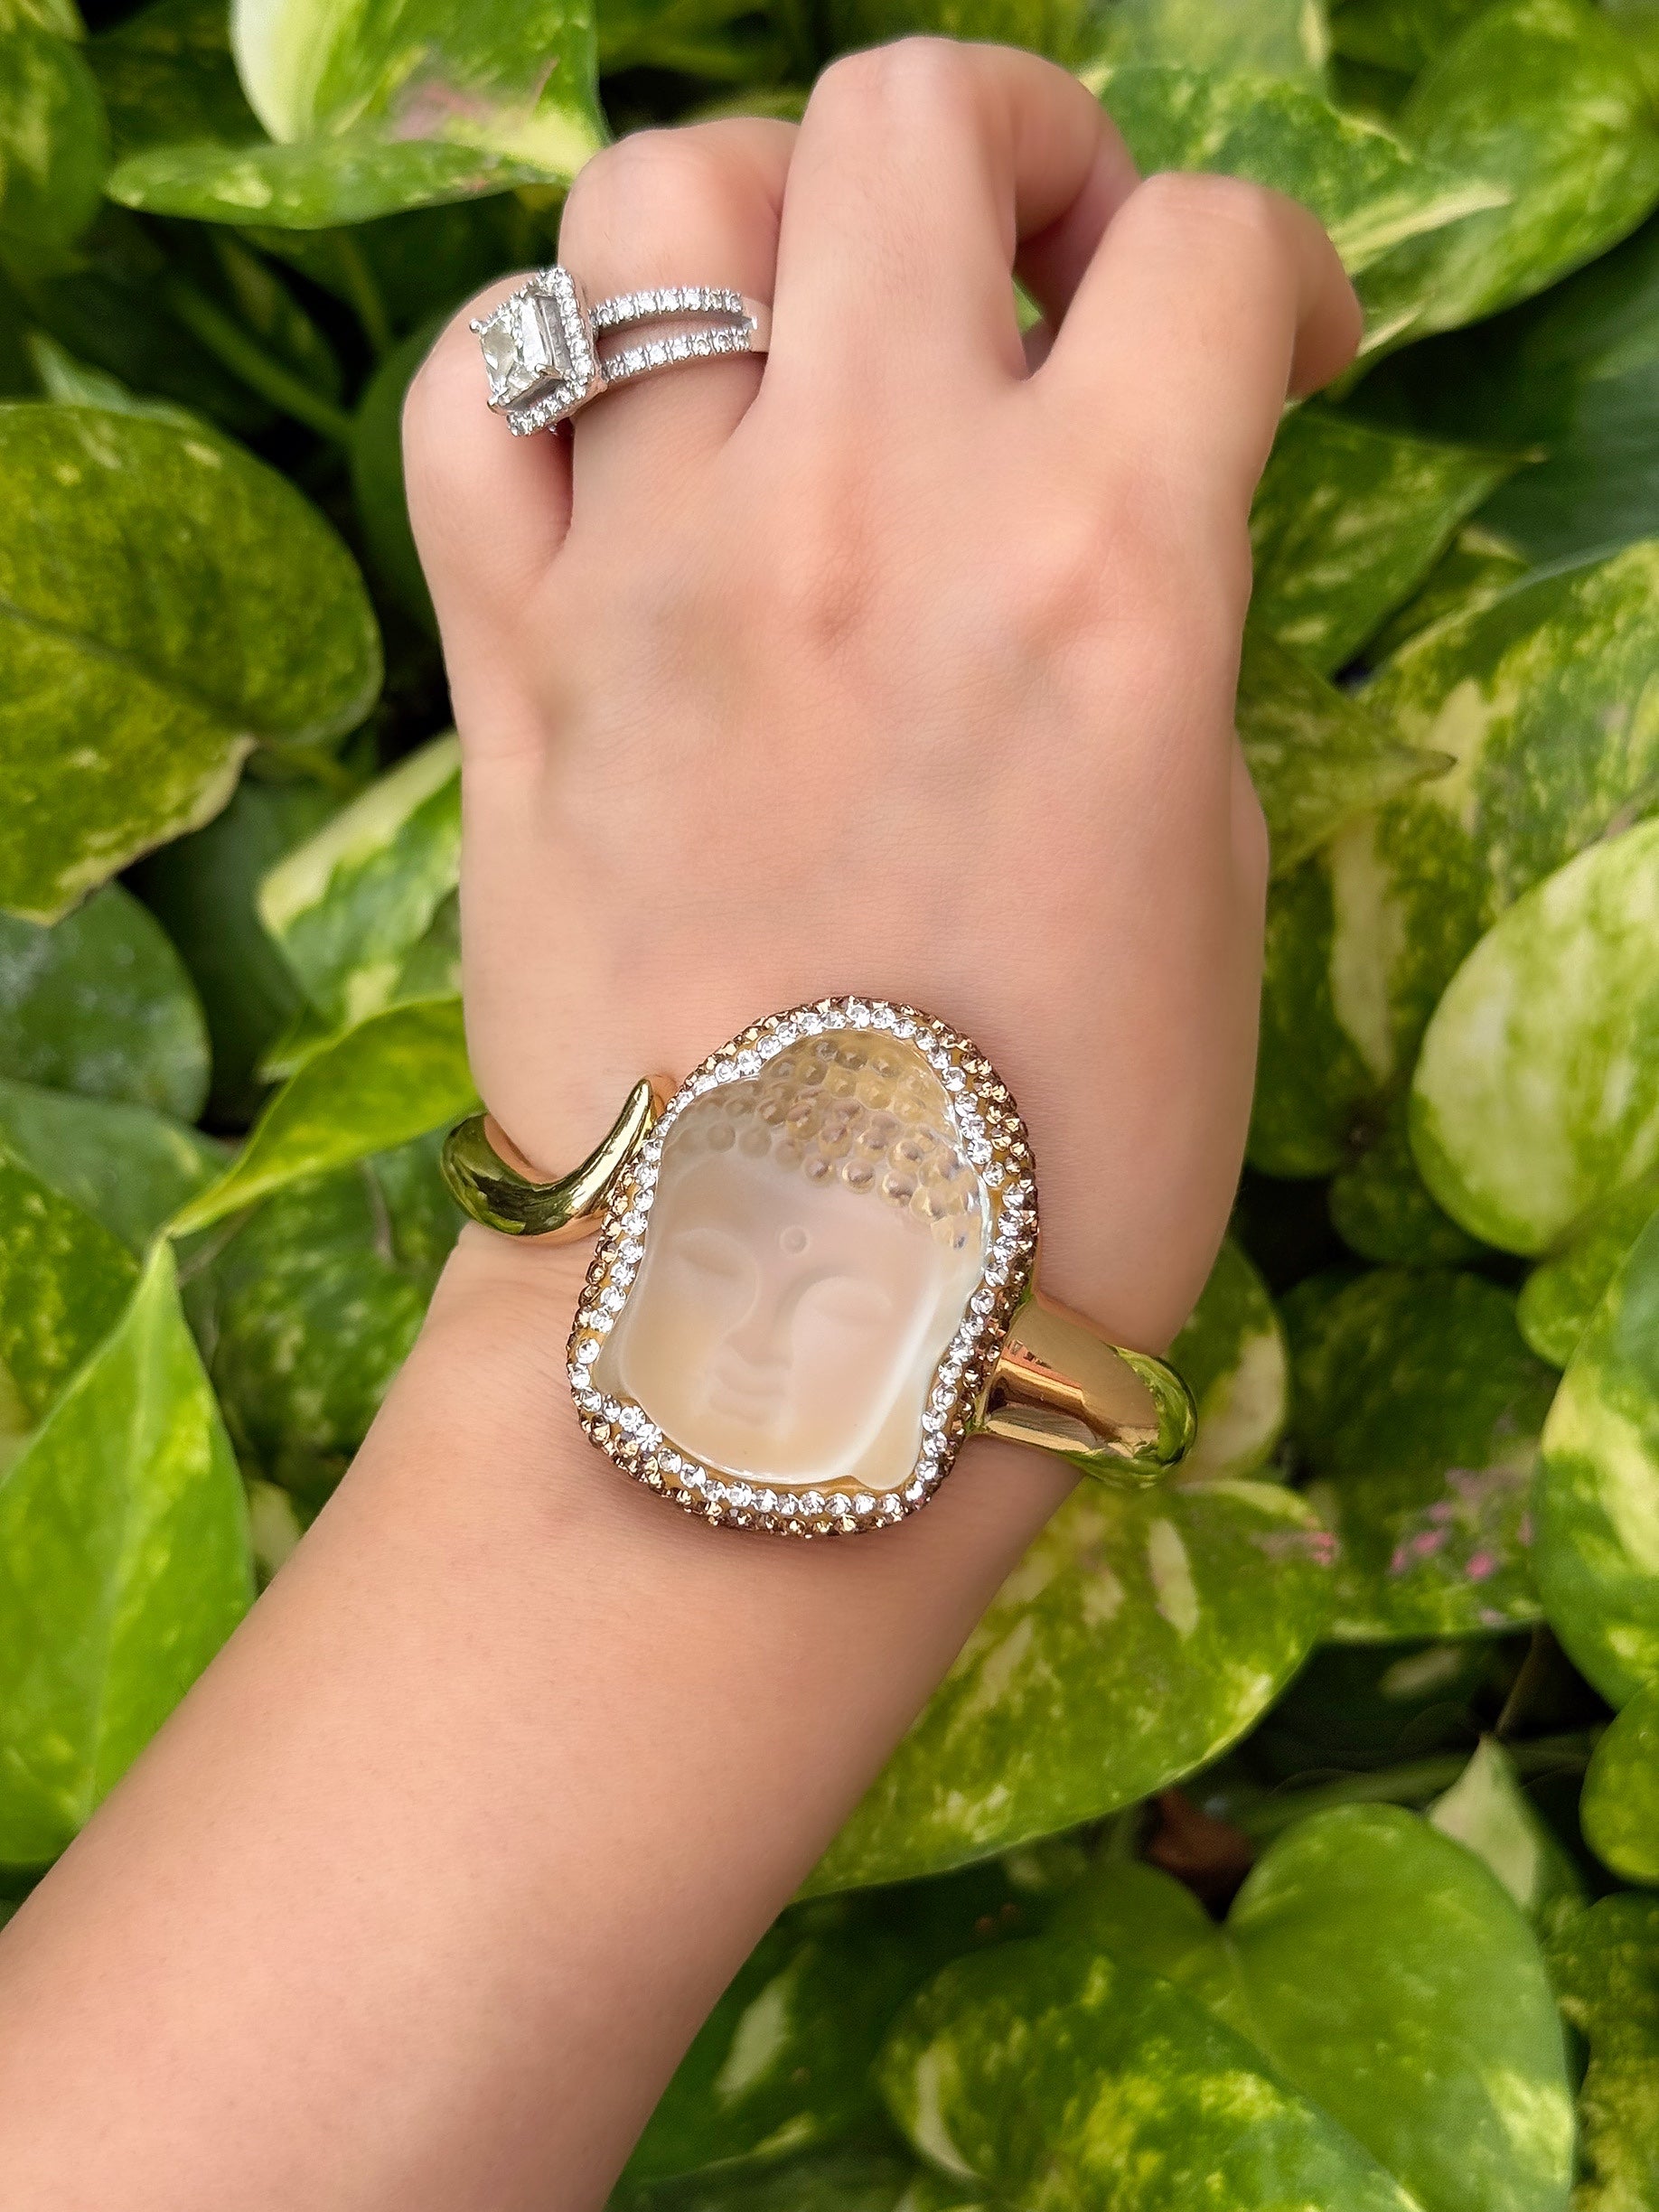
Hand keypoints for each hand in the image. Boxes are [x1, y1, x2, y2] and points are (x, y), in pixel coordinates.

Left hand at [404, 40, 1360, 1354]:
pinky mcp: (509, 664)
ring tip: (810, 339)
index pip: (1210, 257)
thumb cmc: (1057, 1167)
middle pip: (910, 121)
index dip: (1274, 272)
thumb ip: (1149, 641)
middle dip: (1015, 149)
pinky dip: (551, 373)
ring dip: (765, 222)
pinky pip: (475, 394)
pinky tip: (627, 451)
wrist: (790, 1339)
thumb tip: (1091, 523)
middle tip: (1039, 265)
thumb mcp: (1199, 877)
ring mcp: (658, 574)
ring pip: (659, 201)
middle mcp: (867, 516)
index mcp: (1103, 579)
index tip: (1272, 350)